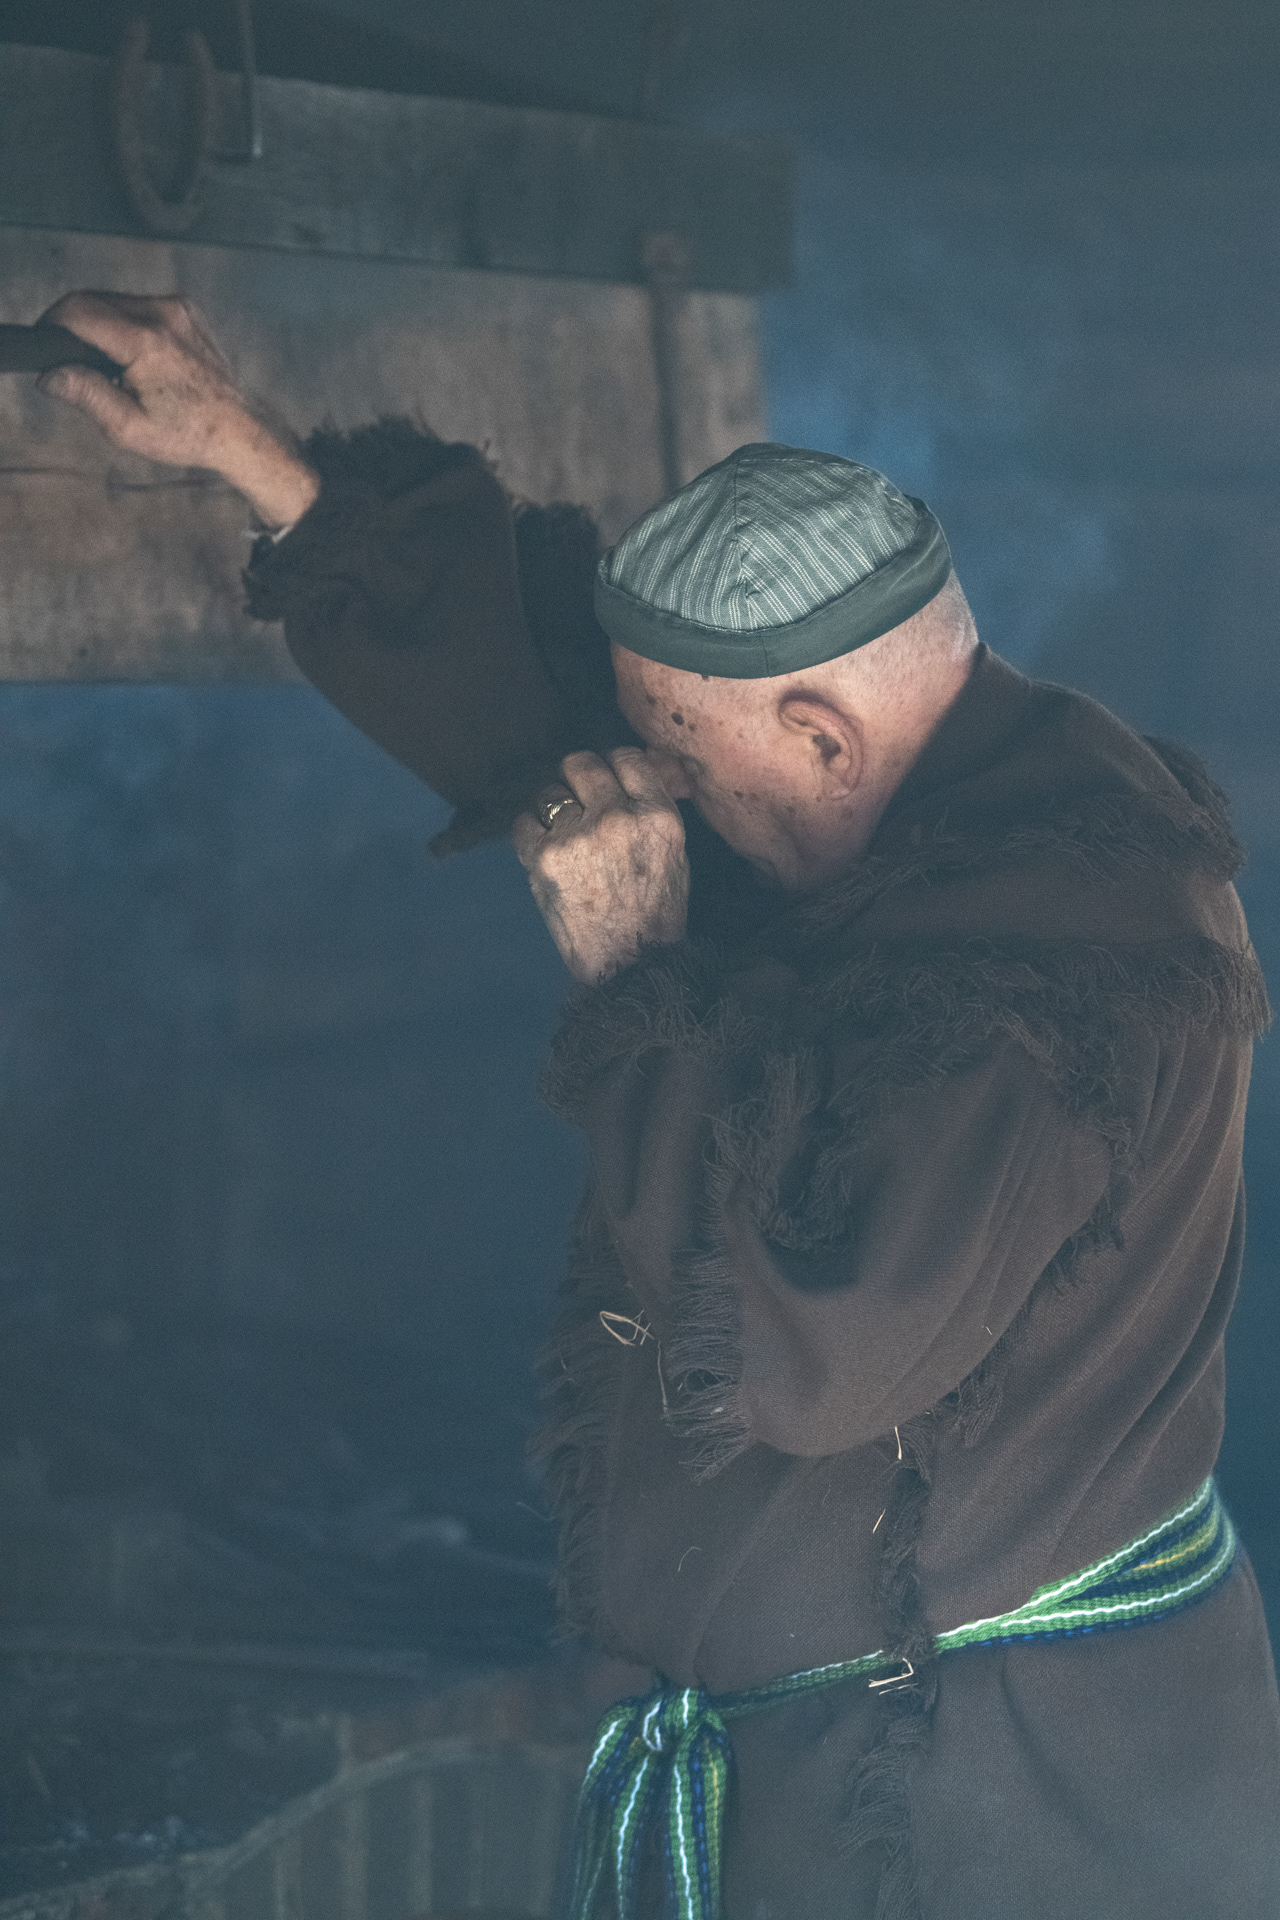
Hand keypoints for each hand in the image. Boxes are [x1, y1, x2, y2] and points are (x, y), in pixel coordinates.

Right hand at [34, 291, 319, 527]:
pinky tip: (131, 359)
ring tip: (105, 366)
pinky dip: (123, 325)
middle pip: (92, 300)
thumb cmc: (188, 433)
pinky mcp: (184, 310)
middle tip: (70, 362)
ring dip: (98, 326)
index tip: (45, 347)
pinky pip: (137, 306)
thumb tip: (50, 374)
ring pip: (113, 301)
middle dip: (72, 327)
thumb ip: (86, 394)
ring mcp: (176, 308)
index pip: (78, 311)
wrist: (239, 429)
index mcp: (145, 341)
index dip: (51, 326)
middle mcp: (162, 314)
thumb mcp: (128, 427)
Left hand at [512, 749, 688, 983]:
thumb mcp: (676, 852)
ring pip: (550, 791)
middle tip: (580, 796)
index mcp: (656, 815)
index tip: (608, 779)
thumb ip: (656, 805)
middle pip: (582, 763)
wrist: (629, 961)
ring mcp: (577, 836)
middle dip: (578, 775)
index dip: (613, 765)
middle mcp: (616, 818)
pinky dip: (532, 833)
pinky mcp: (544, 857)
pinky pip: (524, 822)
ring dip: (554, 808)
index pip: (626, 757)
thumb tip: (645, 764)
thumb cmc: (656, 910)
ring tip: (566, 835)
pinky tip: (547, 850)